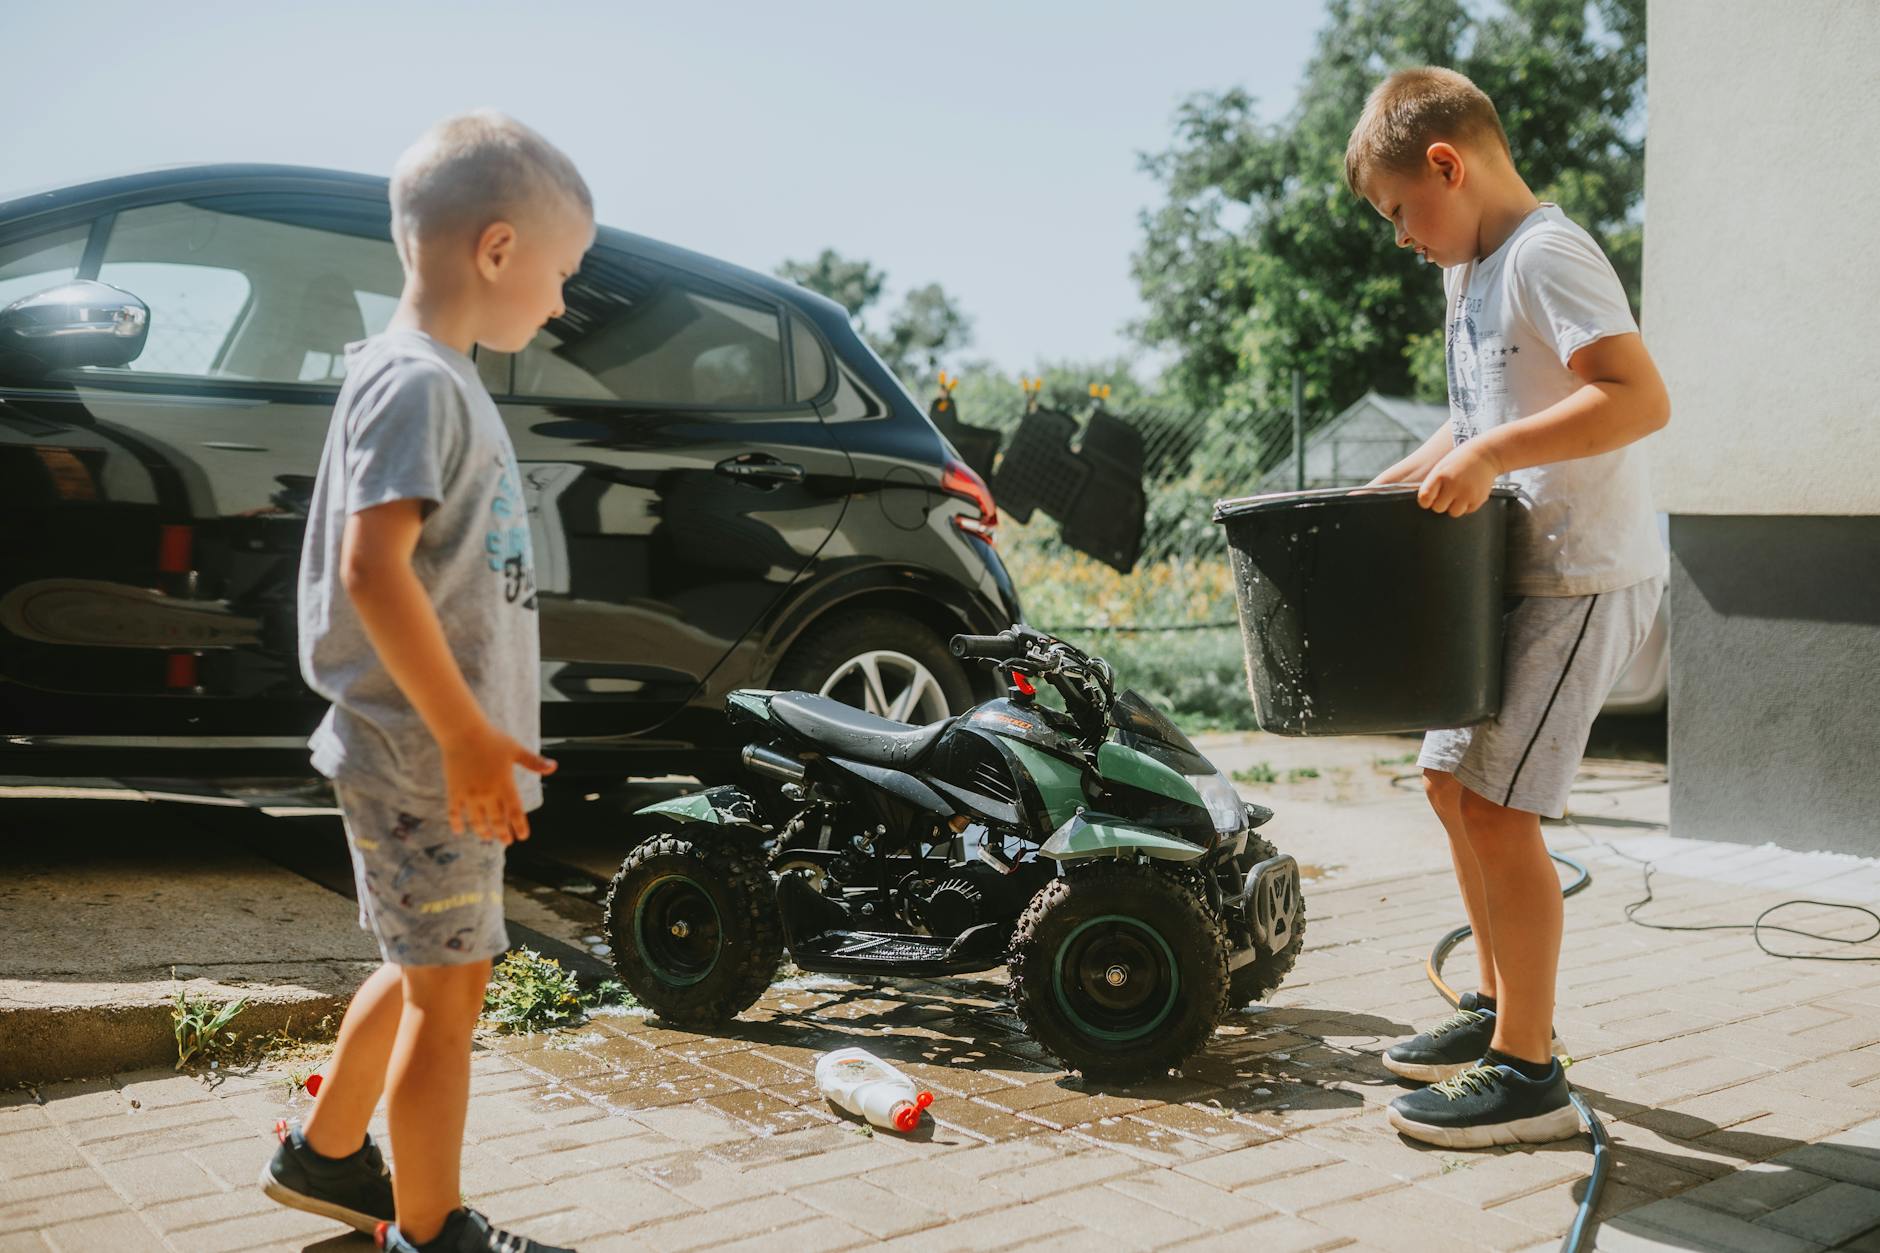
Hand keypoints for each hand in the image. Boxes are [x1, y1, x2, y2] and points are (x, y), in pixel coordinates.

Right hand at [440, 722, 556, 843]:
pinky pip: (454, 813)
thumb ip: (534, 762)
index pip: (515, 812)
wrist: (463, 732)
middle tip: (507, 842)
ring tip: (487, 837)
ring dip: (483, 832)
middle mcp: (487, 793)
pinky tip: (459, 831)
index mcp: (504, 784)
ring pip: (476, 821)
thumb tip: (554, 766)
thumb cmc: (492, 739)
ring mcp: (469, 794)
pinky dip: (456, 823)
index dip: (520, 826)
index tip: (522, 836)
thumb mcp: (516, 750)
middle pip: (496, 821)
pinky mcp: (454, 791)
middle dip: (502, 834)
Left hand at [1416, 441, 1501, 515]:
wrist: (1486, 454)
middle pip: (1438, 508)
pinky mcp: (1479, 499)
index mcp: (1440, 475)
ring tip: (1458, 494)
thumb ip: (1432, 484)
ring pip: (1453, 512)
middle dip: (1441, 503)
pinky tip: (1469, 493)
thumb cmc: (1461, 460)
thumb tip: (1426, 502)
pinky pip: (1468, 511)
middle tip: (1447, 494)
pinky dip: (1467, 505)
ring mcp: (1467, 493)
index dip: (1426, 501)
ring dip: (1454, 506)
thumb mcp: (1442, 467)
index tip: (1429, 499)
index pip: (1424, 498)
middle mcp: (1453, 485)